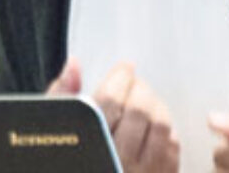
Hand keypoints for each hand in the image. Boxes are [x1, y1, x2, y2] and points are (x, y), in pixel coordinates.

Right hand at [48, 58, 179, 172]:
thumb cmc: (70, 160)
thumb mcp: (55, 129)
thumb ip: (62, 96)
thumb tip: (74, 65)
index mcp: (90, 145)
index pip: (110, 101)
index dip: (120, 77)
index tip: (124, 69)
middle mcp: (117, 161)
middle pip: (138, 110)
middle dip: (139, 88)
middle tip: (133, 82)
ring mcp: (142, 172)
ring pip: (161, 125)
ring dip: (155, 105)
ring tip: (144, 101)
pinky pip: (173, 147)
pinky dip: (166, 130)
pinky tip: (152, 126)